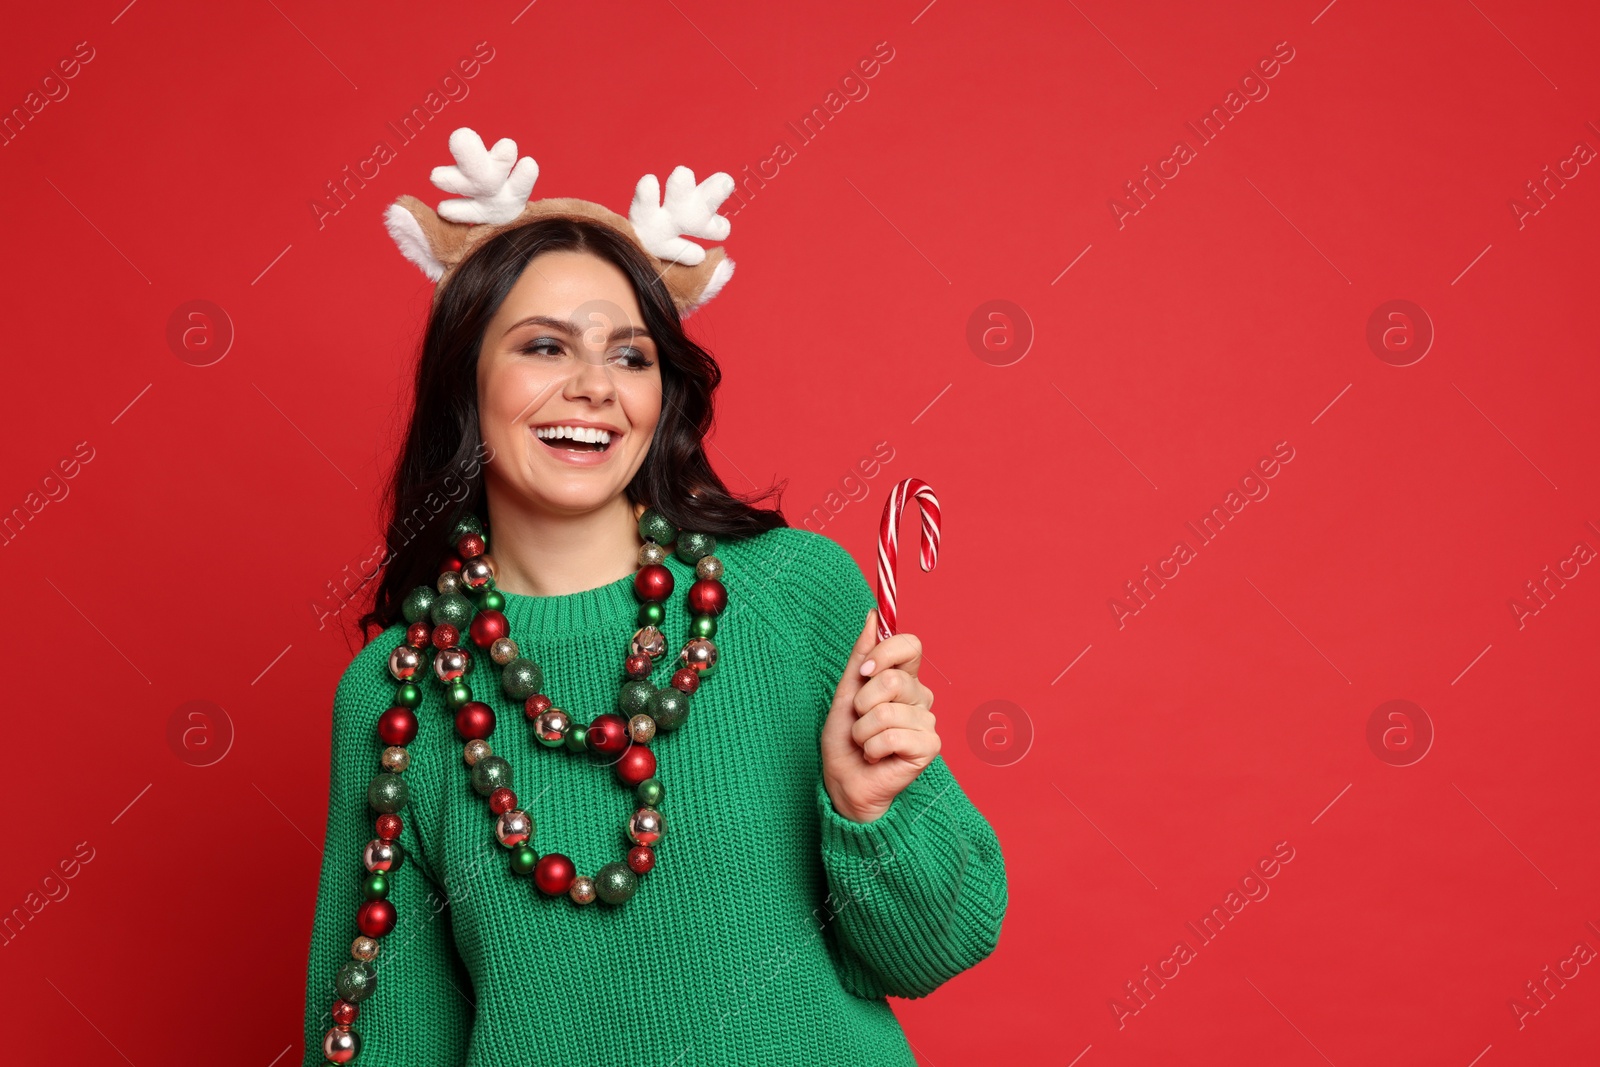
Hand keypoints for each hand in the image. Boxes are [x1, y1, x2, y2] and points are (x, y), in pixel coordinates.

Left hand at [821, 608, 939, 823]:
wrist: (844, 781)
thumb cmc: (845, 740)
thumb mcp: (846, 691)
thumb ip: (861, 655)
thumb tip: (874, 615)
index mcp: (904, 679)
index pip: (910, 645)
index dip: (885, 652)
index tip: (864, 670)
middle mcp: (920, 697)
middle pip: (894, 679)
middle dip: (863, 702)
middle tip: (860, 721)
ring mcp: (927, 721)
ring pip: (887, 711)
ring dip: (863, 731)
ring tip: (865, 744)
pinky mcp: (929, 746)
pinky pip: (893, 735)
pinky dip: (873, 748)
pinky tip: (876, 757)